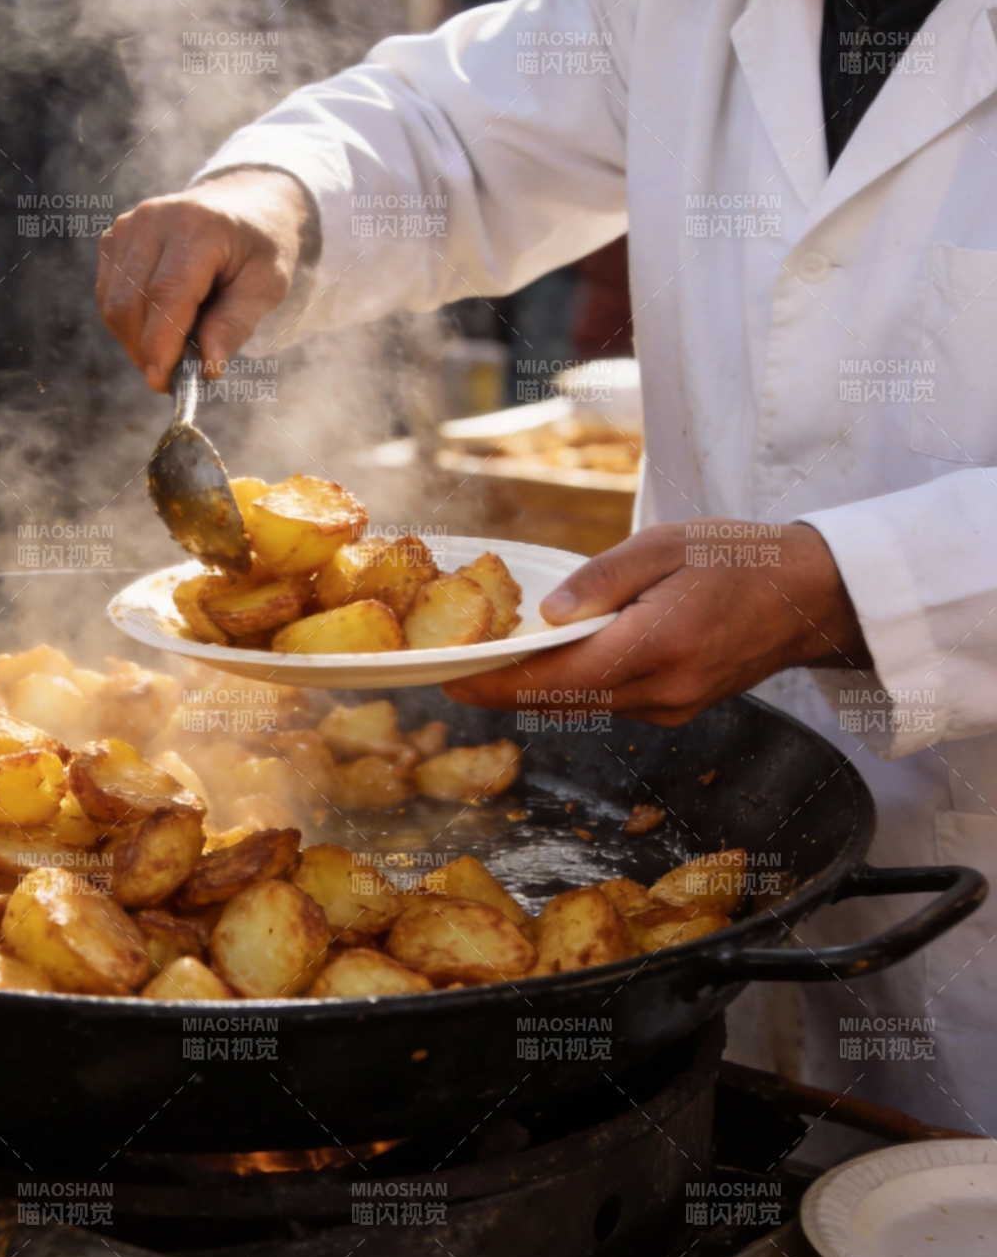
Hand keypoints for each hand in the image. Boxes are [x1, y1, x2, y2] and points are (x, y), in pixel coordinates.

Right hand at [97, 168, 314, 390]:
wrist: (243, 203)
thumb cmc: (259, 246)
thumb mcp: (267, 284)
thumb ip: (235, 324)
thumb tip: (207, 368)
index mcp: (198, 226)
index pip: (166, 294)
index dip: (160, 344)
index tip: (162, 383)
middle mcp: (155, 219)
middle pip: (131, 303)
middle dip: (146, 351)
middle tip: (172, 377)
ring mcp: (129, 226)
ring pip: (113, 304)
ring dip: (135, 340)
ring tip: (171, 348)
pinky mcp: (115, 238)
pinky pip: (108, 295)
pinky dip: (128, 322)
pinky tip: (158, 323)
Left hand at [441, 522, 868, 725]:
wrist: (811, 596)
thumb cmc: (739, 558)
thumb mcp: (665, 545)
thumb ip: (601, 580)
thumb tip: (545, 615)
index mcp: (658, 645)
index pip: (556, 679)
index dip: (494, 682)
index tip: (445, 679)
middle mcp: (662, 690)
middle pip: (558, 701)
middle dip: (499, 687)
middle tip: (445, 667)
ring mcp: (670, 709)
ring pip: (579, 706)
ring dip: (530, 688)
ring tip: (483, 659)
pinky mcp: (673, 711)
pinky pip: (605, 702)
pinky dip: (567, 685)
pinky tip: (543, 660)